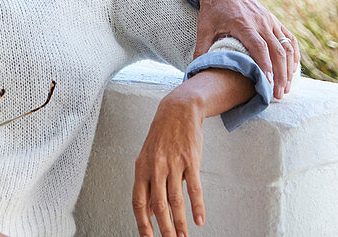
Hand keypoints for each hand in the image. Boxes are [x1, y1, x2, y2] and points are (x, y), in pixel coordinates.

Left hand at [132, 93, 205, 236]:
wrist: (177, 111)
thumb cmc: (162, 137)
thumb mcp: (148, 158)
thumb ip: (149, 184)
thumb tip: (150, 211)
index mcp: (141, 168)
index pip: (138, 201)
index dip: (142, 221)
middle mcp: (155, 167)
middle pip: (157, 204)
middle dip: (163, 228)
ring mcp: (173, 164)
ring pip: (175, 200)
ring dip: (179, 222)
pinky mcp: (191, 161)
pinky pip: (194, 188)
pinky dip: (197, 206)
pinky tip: (199, 220)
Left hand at [195, 0, 298, 97]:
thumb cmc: (212, 10)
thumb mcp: (203, 27)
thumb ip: (202, 48)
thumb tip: (196, 69)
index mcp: (242, 23)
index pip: (259, 47)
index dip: (265, 66)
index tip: (269, 84)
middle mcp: (260, 22)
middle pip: (277, 50)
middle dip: (280, 74)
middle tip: (279, 95)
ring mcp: (270, 20)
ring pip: (286, 46)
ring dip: (289, 68)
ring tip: (286, 88)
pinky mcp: (274, 20)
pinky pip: (289, 39)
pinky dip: (294, 55)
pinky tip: (293, 70)